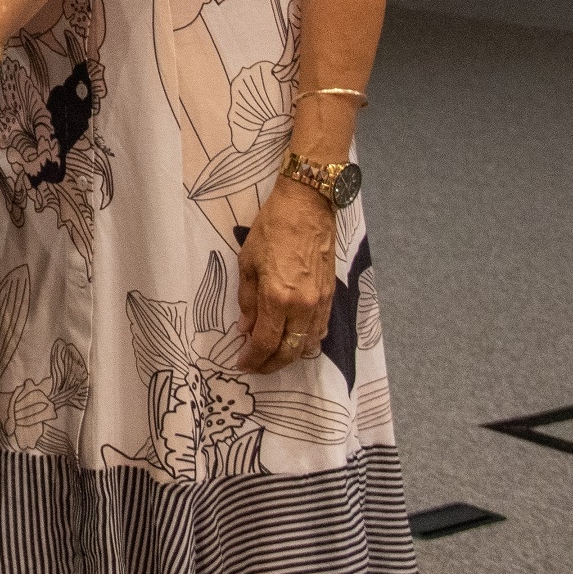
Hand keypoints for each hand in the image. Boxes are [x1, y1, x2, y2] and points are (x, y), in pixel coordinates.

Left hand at [234, 180, 336, 374]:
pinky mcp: (331, 296)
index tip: (241, 364)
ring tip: (272, 356)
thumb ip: (247, 300)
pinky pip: (320, 330)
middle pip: (289, 351)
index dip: (253, 358)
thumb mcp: (247, 263)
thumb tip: (245, 329)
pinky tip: (294, 340)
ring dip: (290, 356)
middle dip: (271, 365)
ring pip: (308, 344)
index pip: (265, 342)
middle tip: (256, 366)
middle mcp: (302, 306)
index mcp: (277, 298)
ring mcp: (320, 303)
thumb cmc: (271, 229)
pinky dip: (306, 341)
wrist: (307, 207)